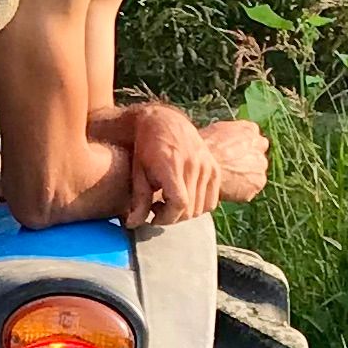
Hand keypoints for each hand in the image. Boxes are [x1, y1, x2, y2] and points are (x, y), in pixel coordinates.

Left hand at [125, 107, 223, 227]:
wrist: (163, 122)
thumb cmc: (146, 148)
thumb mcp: (138, 173)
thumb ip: (138, 201)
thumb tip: (133, 225)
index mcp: (173, 165)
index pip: (179, 204)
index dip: (166, 218)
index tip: (153, 216)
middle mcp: (194, 165)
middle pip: (190, 210)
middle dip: (172, 217)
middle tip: (157, 209)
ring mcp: (207, 166)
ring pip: (201, 208)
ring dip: (184, 213)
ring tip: (168, 202)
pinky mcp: (214, 168)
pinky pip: (211, 201)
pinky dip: (199, 207)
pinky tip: (183, 198)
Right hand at [198, 118, 269, 202]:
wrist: (197, 168)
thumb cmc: (201, 150)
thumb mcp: (215, 131)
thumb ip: (229, 134)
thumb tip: (227, 141)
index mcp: (250, 129)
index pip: (253, 140)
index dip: (242, 149)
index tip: (232, 156)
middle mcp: (260, 145)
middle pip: (257, 156)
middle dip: (247, 164)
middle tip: (229, 170)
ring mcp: (260, 165)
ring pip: (255, 174)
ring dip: (244, 178)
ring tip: (225, 181)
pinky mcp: (257, 183)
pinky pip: (250, 189)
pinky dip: (240, 192)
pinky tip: (226, 189)